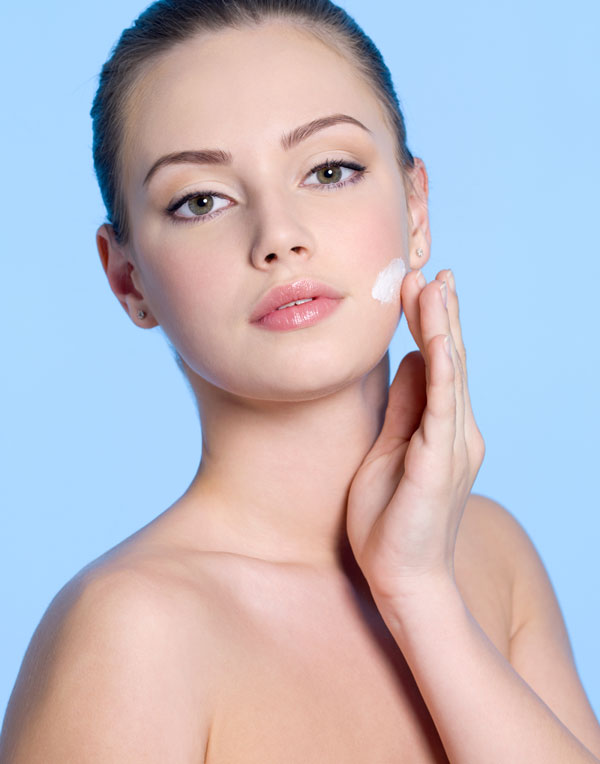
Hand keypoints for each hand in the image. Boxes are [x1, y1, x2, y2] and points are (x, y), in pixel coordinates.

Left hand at [346, 268, 484, 601]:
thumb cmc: (389, 521)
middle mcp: (456, 431)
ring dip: (441, 326)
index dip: (430, 325)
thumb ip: (401, 407)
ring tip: (433, 285)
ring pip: (450, 372)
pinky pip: (441, 402)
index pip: (437, 366)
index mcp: (441, 430)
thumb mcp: (388, 449)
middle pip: (449, 360)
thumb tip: (406, 361)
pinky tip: (433, 334)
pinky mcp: (441, 460)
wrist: (400, 579)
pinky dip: (439, 364)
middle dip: (439, 314)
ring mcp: (453, 444)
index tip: (418, 288)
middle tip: (429, 271)